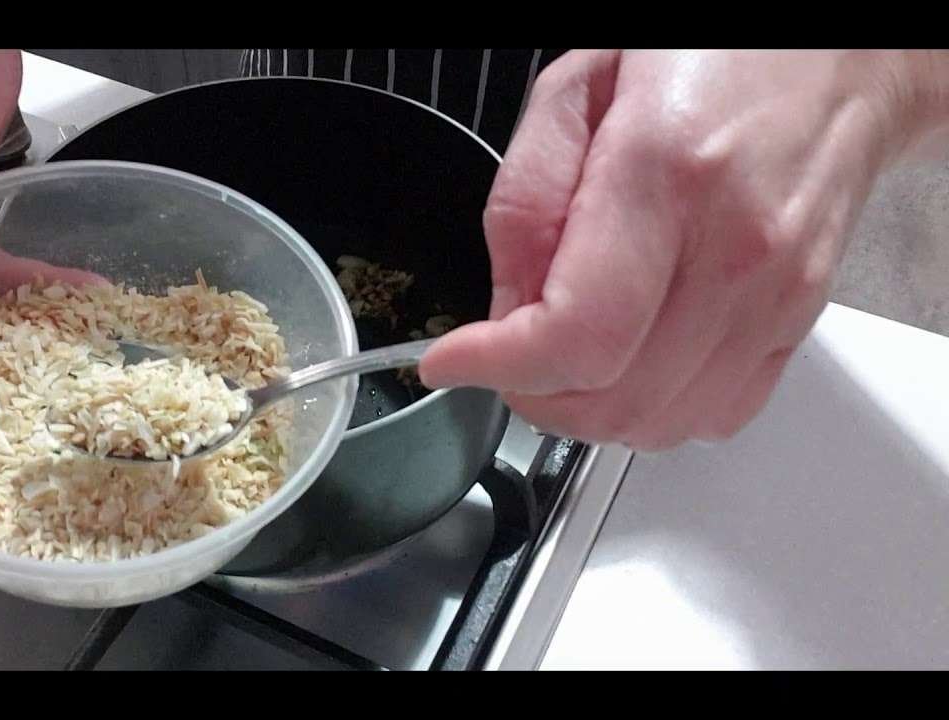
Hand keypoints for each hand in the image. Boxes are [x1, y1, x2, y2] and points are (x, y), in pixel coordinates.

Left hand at [421, 50, 925, 449]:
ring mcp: (776, 296)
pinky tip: (627, 360)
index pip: (577, 334)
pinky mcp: (796, 323)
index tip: (449, 361)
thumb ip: (524, 204)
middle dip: (531, 393)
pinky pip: (712, 417)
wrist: (831, 62)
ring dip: (586, 411)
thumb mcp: (574, 92)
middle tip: (502, 353)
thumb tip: (504, 310)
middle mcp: (735, 249)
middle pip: (613, 399)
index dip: (497, 367)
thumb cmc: (706, 58)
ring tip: (562, 353)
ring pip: (658, 424)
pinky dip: (650, 412)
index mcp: (666, 176)